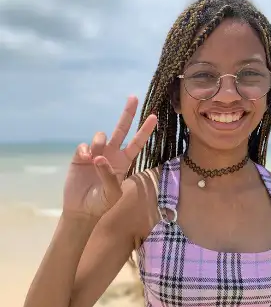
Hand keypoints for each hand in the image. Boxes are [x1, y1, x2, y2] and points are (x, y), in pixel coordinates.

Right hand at [63, 96, 156, 217]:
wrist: (82, 209)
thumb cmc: (102, 203)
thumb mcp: (112, 194)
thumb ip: (109, 176)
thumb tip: (99, 158)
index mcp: (124, 162)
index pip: (137, 143)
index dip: (145, 131)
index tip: (154, 117)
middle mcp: (112, 154)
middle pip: (121, 129)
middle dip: (127, 114)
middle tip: (134, 97)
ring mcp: (96, 153)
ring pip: (101, 136)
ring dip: (99, 143)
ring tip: (94, 159)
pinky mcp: (80, 156)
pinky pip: (83, 145)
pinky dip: (84, 151)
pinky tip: (84, 160)